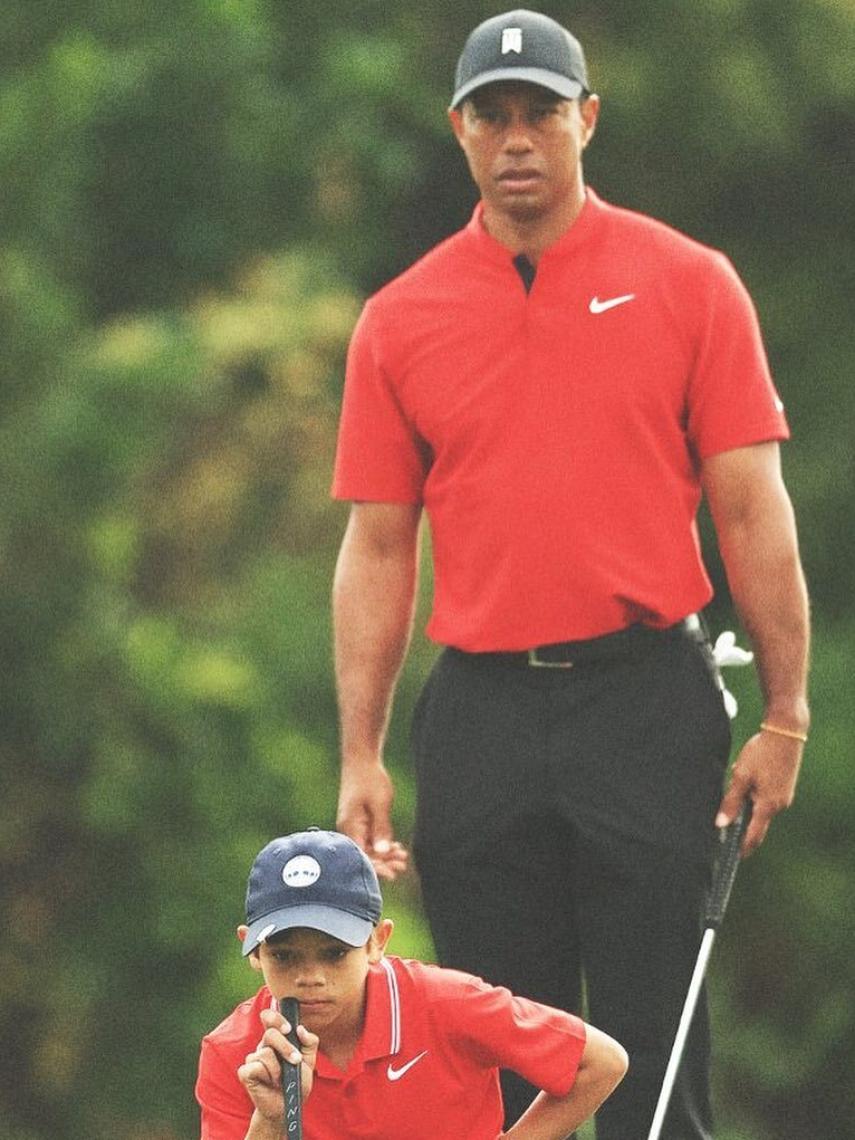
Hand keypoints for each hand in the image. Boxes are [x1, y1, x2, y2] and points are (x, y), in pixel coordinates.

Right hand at [237, 1007, 318, 1118]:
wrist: (287, 1106)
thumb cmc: (296, 1082)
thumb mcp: (309, 1061)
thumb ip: (309, 1042)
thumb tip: (300, 1028)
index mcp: (276, 1039)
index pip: (269, 1018)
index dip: (275, 1018)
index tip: (288, 1029)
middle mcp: (263, 1046)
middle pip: (270, 1034)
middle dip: (285, 1047)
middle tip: (295, 1060)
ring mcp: (253, 1059)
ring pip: (265, 1053)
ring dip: (278, 1069)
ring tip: (281, 1079)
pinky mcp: (245, 1072)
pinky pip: (255, 1067)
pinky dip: (267, 1076)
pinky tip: (269, 1084)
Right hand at [337, 759, 408, 879]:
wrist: (361, 760)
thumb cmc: (369, 779)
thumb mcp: (380, 803)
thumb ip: (381, 828)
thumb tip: (382, 853)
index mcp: (349, 827)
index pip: (361, 856)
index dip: (377, 868)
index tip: (393, 874)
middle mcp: (348, 830)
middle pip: (364, 855)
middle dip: (383, 863)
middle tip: (402, 865)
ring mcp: (353, 826)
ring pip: (368, 848)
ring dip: (385, 854)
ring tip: (403, 857)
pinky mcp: (359, 822)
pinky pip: (369, 839)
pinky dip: (382, 844)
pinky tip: (396, 848)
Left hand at [716, 729, 803, 854]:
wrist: (785, 732)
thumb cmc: (761, 753)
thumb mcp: (741, 776)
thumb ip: (731, 801)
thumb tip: (721, 824)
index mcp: (768, 805)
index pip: (754, 835)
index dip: (743, 847)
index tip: (734, 856)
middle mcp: (780, 804)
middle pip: (757, 821)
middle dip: (742, 821)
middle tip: (725, 824)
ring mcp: (784, 796)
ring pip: (761, 806)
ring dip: (747, 801)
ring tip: (737, 780)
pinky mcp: (785, 786)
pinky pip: (766, 797)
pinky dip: (755, 793)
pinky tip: (747, 774)